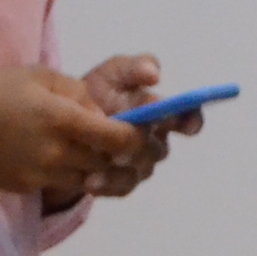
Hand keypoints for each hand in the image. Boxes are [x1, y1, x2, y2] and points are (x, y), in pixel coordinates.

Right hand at [0, 62, 146, 199]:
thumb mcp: (39, 75)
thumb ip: (78, 94)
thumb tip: (102, 113)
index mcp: (62, 118)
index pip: (118, 138)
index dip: (136, 138)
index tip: (140, 131)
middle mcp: (57, 152)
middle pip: (109, 162)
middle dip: (122, 154)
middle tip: (128, 143)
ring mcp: (43, 175)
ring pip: (91, 178)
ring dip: (99, 167)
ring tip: (96, 148)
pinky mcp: (31, 188)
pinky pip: (65, 183)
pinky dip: (74, 173)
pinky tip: (64, 156)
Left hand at [59, 53, 188, 200]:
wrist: (64, 119)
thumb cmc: (99, 92)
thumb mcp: (113, 73)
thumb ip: (134, 68)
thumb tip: (155, 73)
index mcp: (162, 113)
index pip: (188, 119)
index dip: (191, 122)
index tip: (186, 124)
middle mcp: (156, 142)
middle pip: (159, 149)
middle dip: (143, 145)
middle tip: (126, 139)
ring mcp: (140, 165)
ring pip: (140, 170)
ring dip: (123, 167)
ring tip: (100, 162)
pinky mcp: (121, 184)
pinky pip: (120, 188)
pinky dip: (106, 184)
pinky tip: (90, 180)